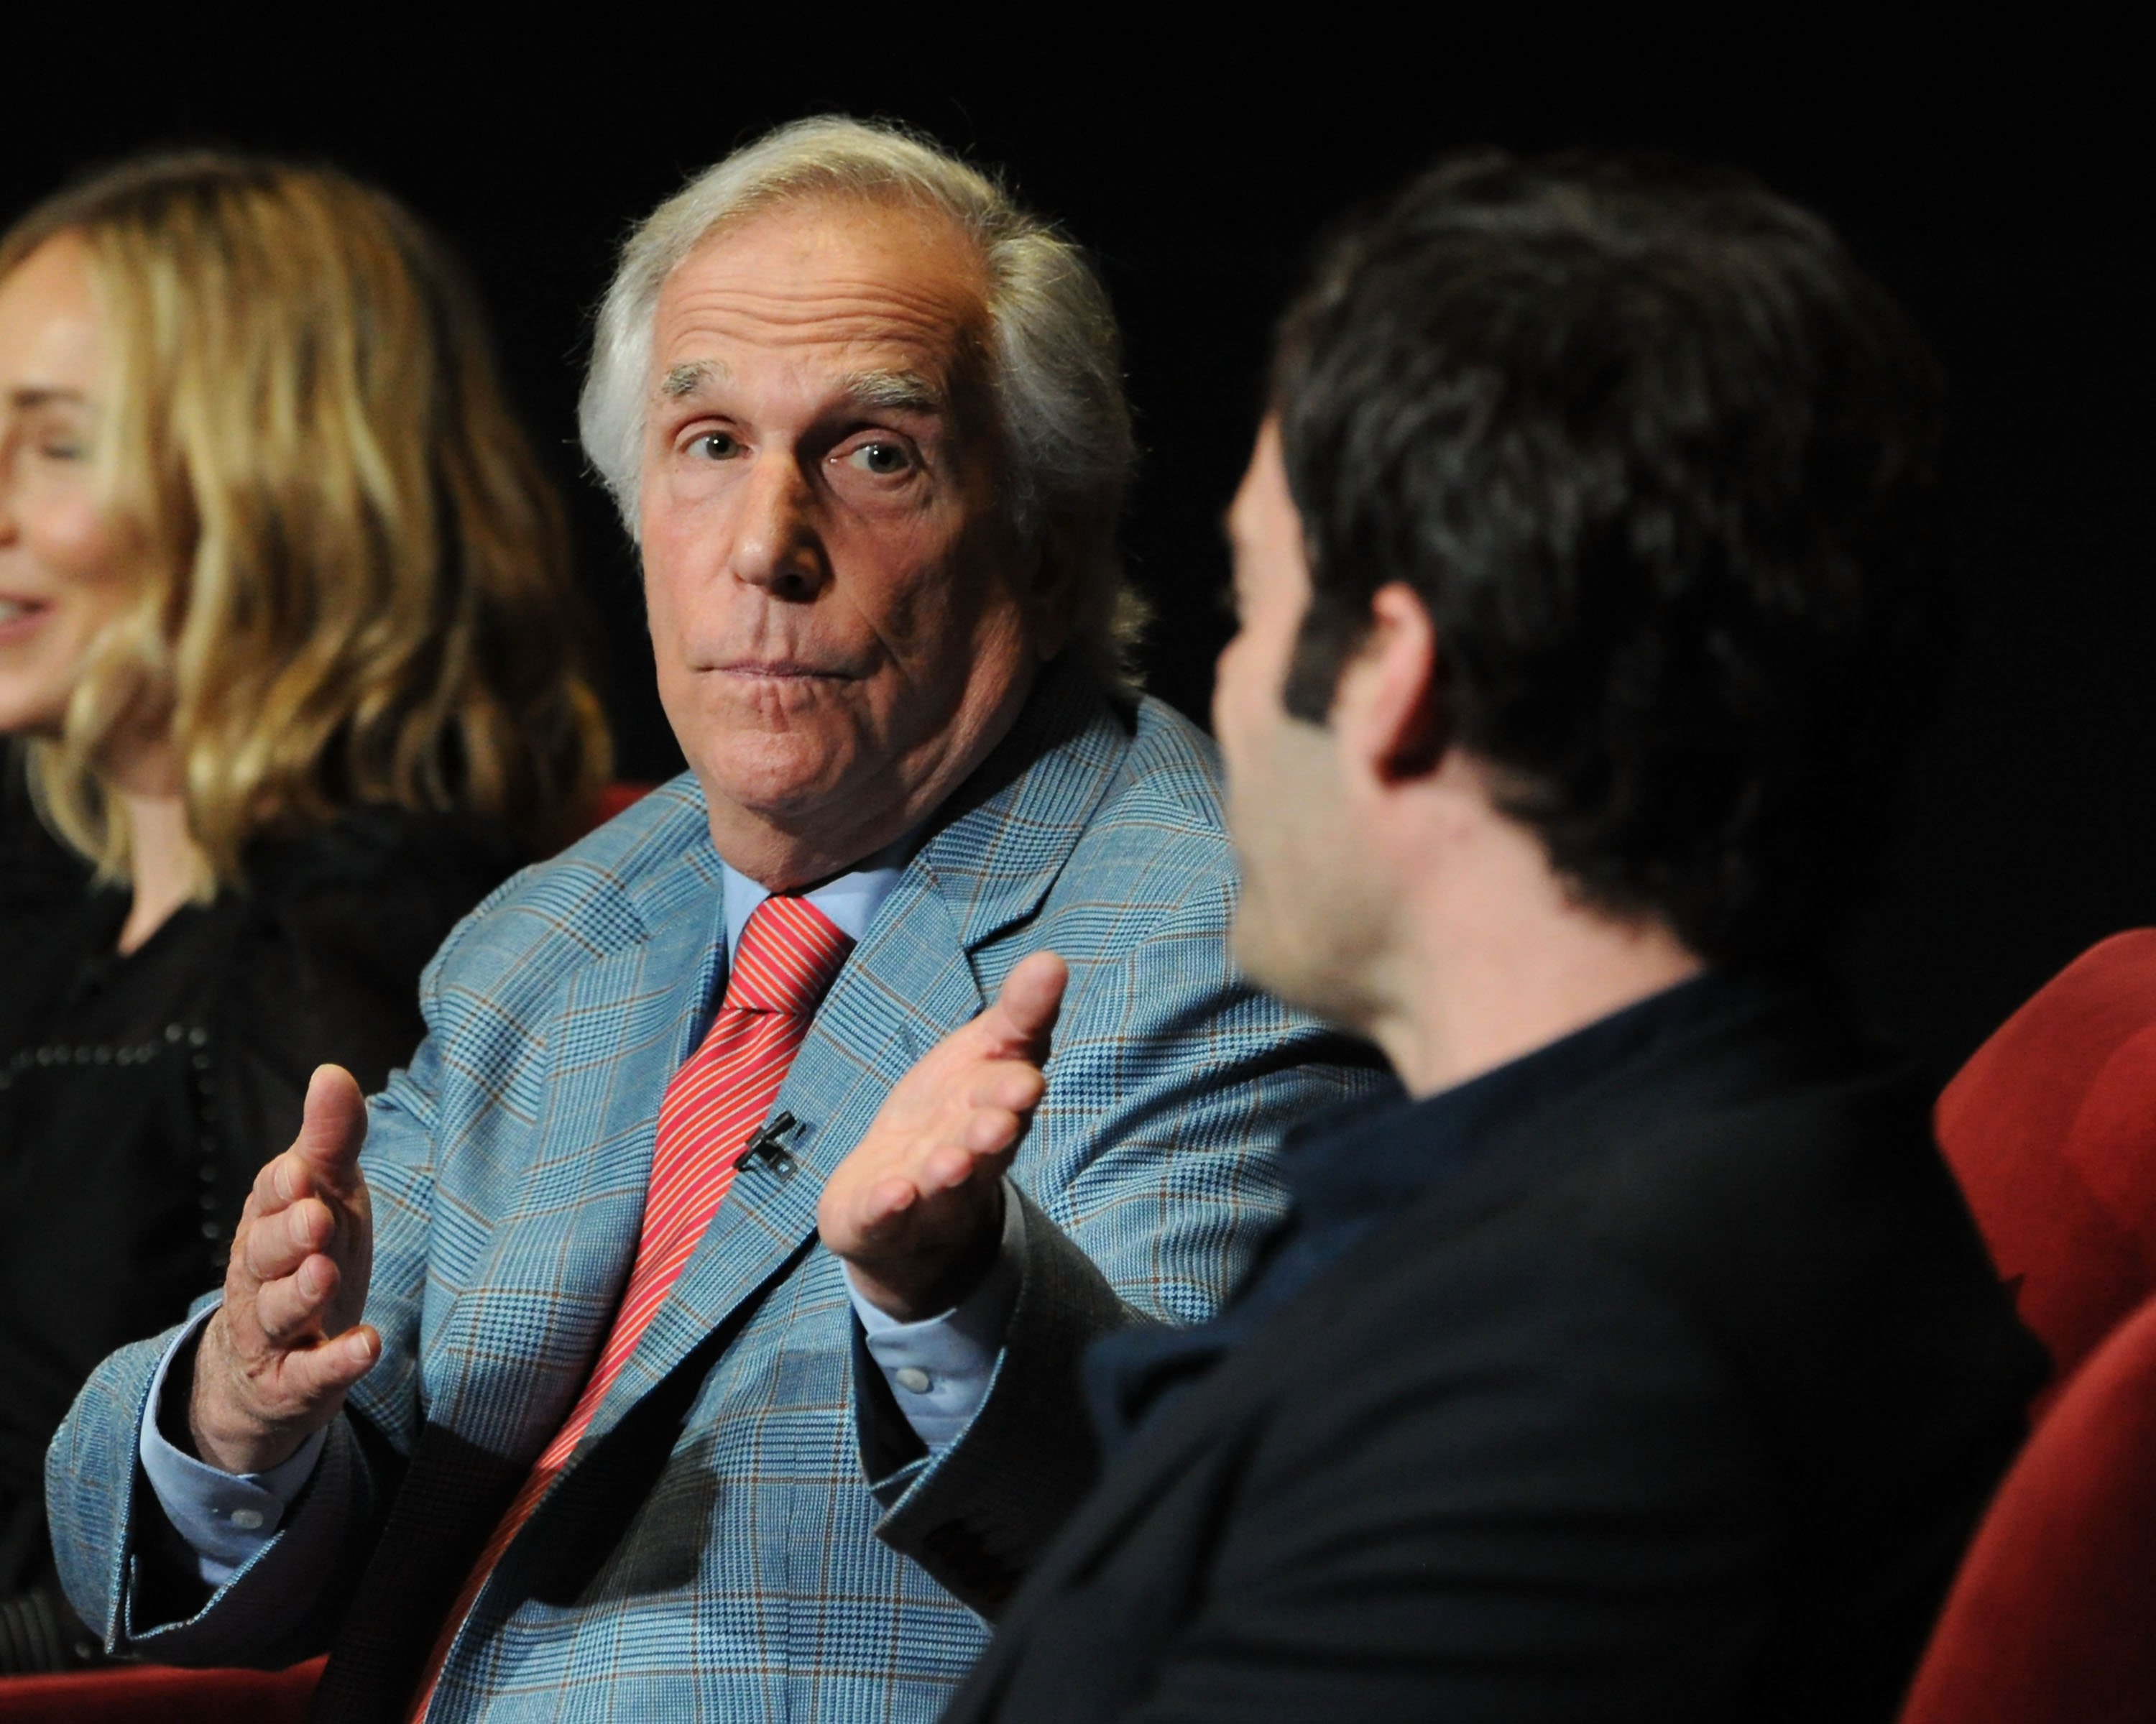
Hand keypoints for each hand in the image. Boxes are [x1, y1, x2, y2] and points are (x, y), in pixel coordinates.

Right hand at [189, 1064, 379, 1473]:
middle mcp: (259, 1276)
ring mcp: (271, 1333)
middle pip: (265, 1253)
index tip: (304, 1172)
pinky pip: (309, 1374)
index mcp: (269, 1222)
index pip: (269, 1199)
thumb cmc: (304, 1261)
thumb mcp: (325, 1197)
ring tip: (324, 1273)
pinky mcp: (290, 1383)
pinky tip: (366, 1347)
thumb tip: (332, 1072)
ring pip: (275, 1312)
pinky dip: (336, 1362)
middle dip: (288, 1234)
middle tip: (315, 1217)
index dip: (285, 1188)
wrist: (261, 1371)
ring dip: (300, 1292)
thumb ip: (331, 1142)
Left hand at [819, 951, 1066, 1320]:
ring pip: (939, 1183)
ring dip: (946, 1172)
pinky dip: (888, 1208)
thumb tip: (1053, 959)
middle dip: (990, 1133)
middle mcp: (969, 1154)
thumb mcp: (983, 1053)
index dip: (1015, 1089)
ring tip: (948, 1162)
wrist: (902, 1204)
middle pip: (983, 1144)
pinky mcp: (880, 1219)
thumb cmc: (951, 1113)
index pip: (1009, 1094)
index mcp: (995, 1109)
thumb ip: (1018, 1014)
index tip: (1026, 1081)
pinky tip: (892, 1196)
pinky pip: (883, 1216)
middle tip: (998, 1123)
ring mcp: (924, 1192)